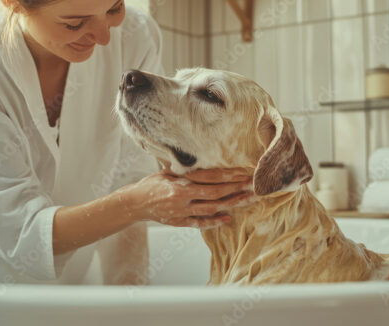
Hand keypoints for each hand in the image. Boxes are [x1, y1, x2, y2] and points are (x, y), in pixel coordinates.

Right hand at [123, 168, 255, 228]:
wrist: (134, 203)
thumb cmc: (152, 183)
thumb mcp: (168, 171)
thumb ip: (188, 172)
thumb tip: (212, 165)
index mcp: (178, 182)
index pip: (209, 177)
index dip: (228, 176)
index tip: (244, 173)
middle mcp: (181, 198)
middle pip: (215, 193)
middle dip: (236, 189)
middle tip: (254, 186)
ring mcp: (180, 212)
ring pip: (211, 208)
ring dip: (231, 204)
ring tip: (248, 199)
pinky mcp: (179, 223)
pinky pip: (200, 223)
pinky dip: (214, 222)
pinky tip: (228, 218)